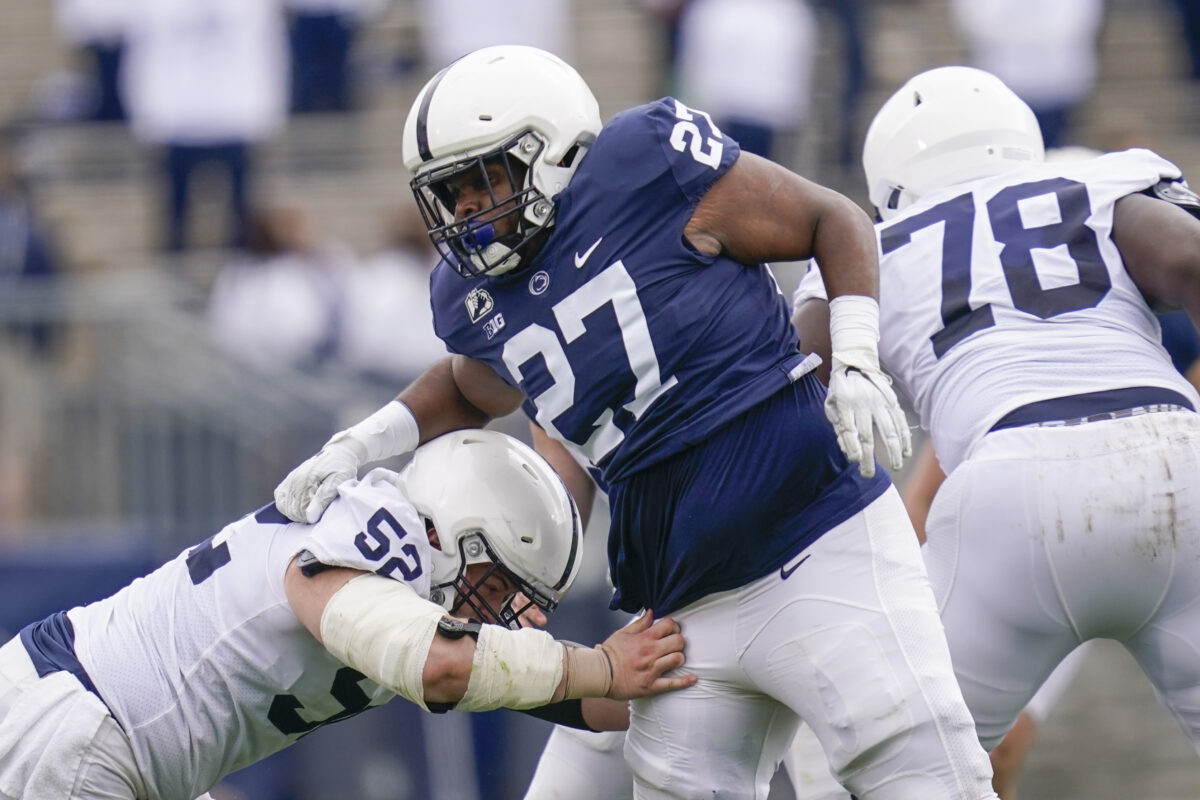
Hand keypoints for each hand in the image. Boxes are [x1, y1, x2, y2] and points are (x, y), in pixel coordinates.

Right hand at [274, 432, 365, 522]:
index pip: (300, 511)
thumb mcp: (337, 483)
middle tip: (317, 513)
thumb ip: (323, 499)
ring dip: (295, 511)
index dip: (311, 518)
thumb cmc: (341, 468)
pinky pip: (280, 496)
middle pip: (291, 510)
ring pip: (283, 506)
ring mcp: (290, 478)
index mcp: (306, 481)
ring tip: (309, 509)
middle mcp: (294, 479)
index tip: (321, 516)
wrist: (339, 453)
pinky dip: (286, 504)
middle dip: (303, 516)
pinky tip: (299, 504)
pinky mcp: (289, 479)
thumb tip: (310, 517)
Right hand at [600, 611, 694, 699]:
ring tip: (675, 659)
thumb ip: (640, 623)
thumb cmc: (610, 653)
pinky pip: (673, 684)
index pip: (669, 625)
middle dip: (678, 641)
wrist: (600, 674)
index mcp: (644, 638)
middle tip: (674, 644)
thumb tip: (652, 612)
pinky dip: (685, 682)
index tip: (671, 630)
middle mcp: (651, 652)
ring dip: (679, 658)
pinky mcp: (651, 686)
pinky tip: (693, 679)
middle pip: (678, 641)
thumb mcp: (622, 633)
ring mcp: (652, 670)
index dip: (674, 626)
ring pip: (678, 659)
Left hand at [825, 355, 911, 478]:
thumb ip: (838, 426)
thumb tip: (847, 450)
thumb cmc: (840, 389)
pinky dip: (905, 438)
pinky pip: (900, 422)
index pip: (848, 428)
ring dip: (893, 450)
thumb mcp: (831, 404)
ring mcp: (880, 401)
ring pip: (889, 429)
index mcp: (844, 403)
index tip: (855, 461)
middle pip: (868, 434)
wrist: (856, 363)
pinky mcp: (892, 401)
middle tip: (869, 474)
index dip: (851, 446)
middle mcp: (863, 402)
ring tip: (896, 466)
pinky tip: (906, 452)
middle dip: (869, 457)